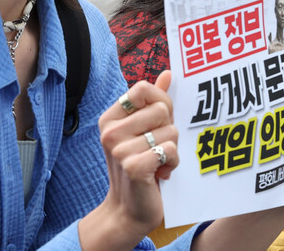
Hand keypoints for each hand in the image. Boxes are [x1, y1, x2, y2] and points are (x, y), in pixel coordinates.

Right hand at [96, 72, 178, 235]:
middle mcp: (110, 132)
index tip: (159, 122)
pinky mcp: (133, 167)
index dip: (161, 102)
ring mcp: (119, 150)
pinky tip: (160, 173)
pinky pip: (170, 150)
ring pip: (170, 131)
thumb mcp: (144, 131)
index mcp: (110, 118)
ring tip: (157, 162)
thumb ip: (155, 101)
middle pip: (162, 110)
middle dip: (169, 130)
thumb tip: (169, 73)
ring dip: (172, 150)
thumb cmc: (140, 165)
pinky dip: (173, 162)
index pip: (143, 89)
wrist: (129, 210)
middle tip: (157, 148)